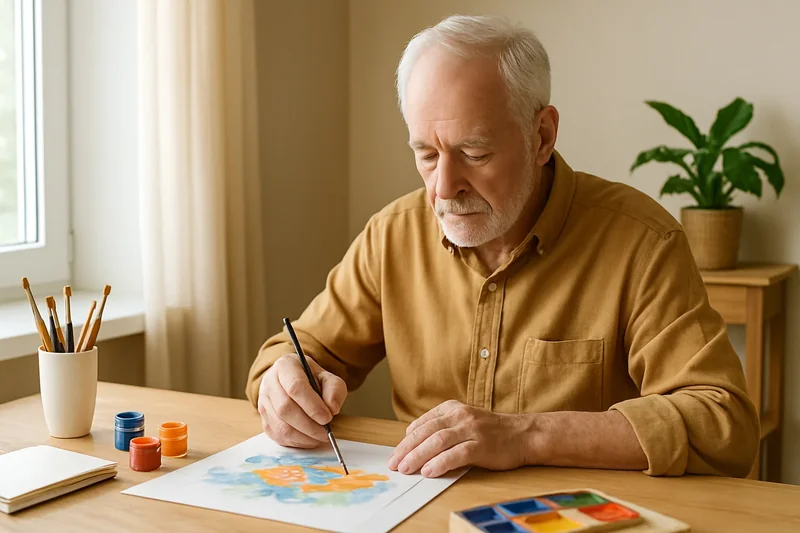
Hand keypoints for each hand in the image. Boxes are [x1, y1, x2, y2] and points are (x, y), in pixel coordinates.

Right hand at [258, 353, 346, 447]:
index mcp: (285, 366)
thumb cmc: (312, 380)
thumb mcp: (328, 378)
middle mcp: (269, 383)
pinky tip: (310, 439)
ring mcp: (263, 402)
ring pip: (280, 426)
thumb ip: (334, 390)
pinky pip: (278, 436)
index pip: (295, 387)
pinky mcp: (264, 420)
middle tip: (326, 432)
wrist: (294, 382)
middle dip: (308, 425)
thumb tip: (332, 409)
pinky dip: (296, 442)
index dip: (312, 405)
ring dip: (303, 436)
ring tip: (320, 437)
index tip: (328, 418)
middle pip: (285, 408)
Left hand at [387, 400, 532, 477]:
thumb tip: (413, 437)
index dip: (406, 440)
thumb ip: (441, 426)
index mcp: (453, 408)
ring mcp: (472, 430)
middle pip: (426, 432)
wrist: (523, 435)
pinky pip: (456, 454)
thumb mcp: (464, 420)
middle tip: (395, 463)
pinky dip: (440, 463)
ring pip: (437, 441)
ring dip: (418, 456)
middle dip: (407, 449)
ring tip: (406, 468)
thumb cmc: (491, 432)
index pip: (423, 423)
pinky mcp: (481, 445)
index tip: (396, 453)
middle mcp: (460, 416)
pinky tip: (428, 471)